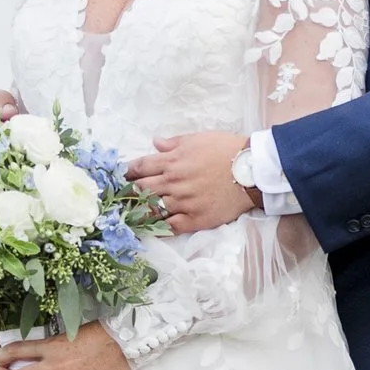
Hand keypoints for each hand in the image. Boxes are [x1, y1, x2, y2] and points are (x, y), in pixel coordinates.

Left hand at [127, 131, 257, 233]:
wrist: (252, 170)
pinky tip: (150, 230)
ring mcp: (183, 202)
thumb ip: (173, 143)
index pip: (139, 167)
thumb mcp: (198, 138)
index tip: (117, 177)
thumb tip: (154, 143)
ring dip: (137, 212)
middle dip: (127, 193)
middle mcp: (173, 182)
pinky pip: (171, 227)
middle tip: (117, 198)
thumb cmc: (226, 149)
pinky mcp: (195, 219)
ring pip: (151, 210)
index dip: (126, 172)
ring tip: (127, 215)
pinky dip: (159, 229)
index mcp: (171, 161)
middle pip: (141, 189)